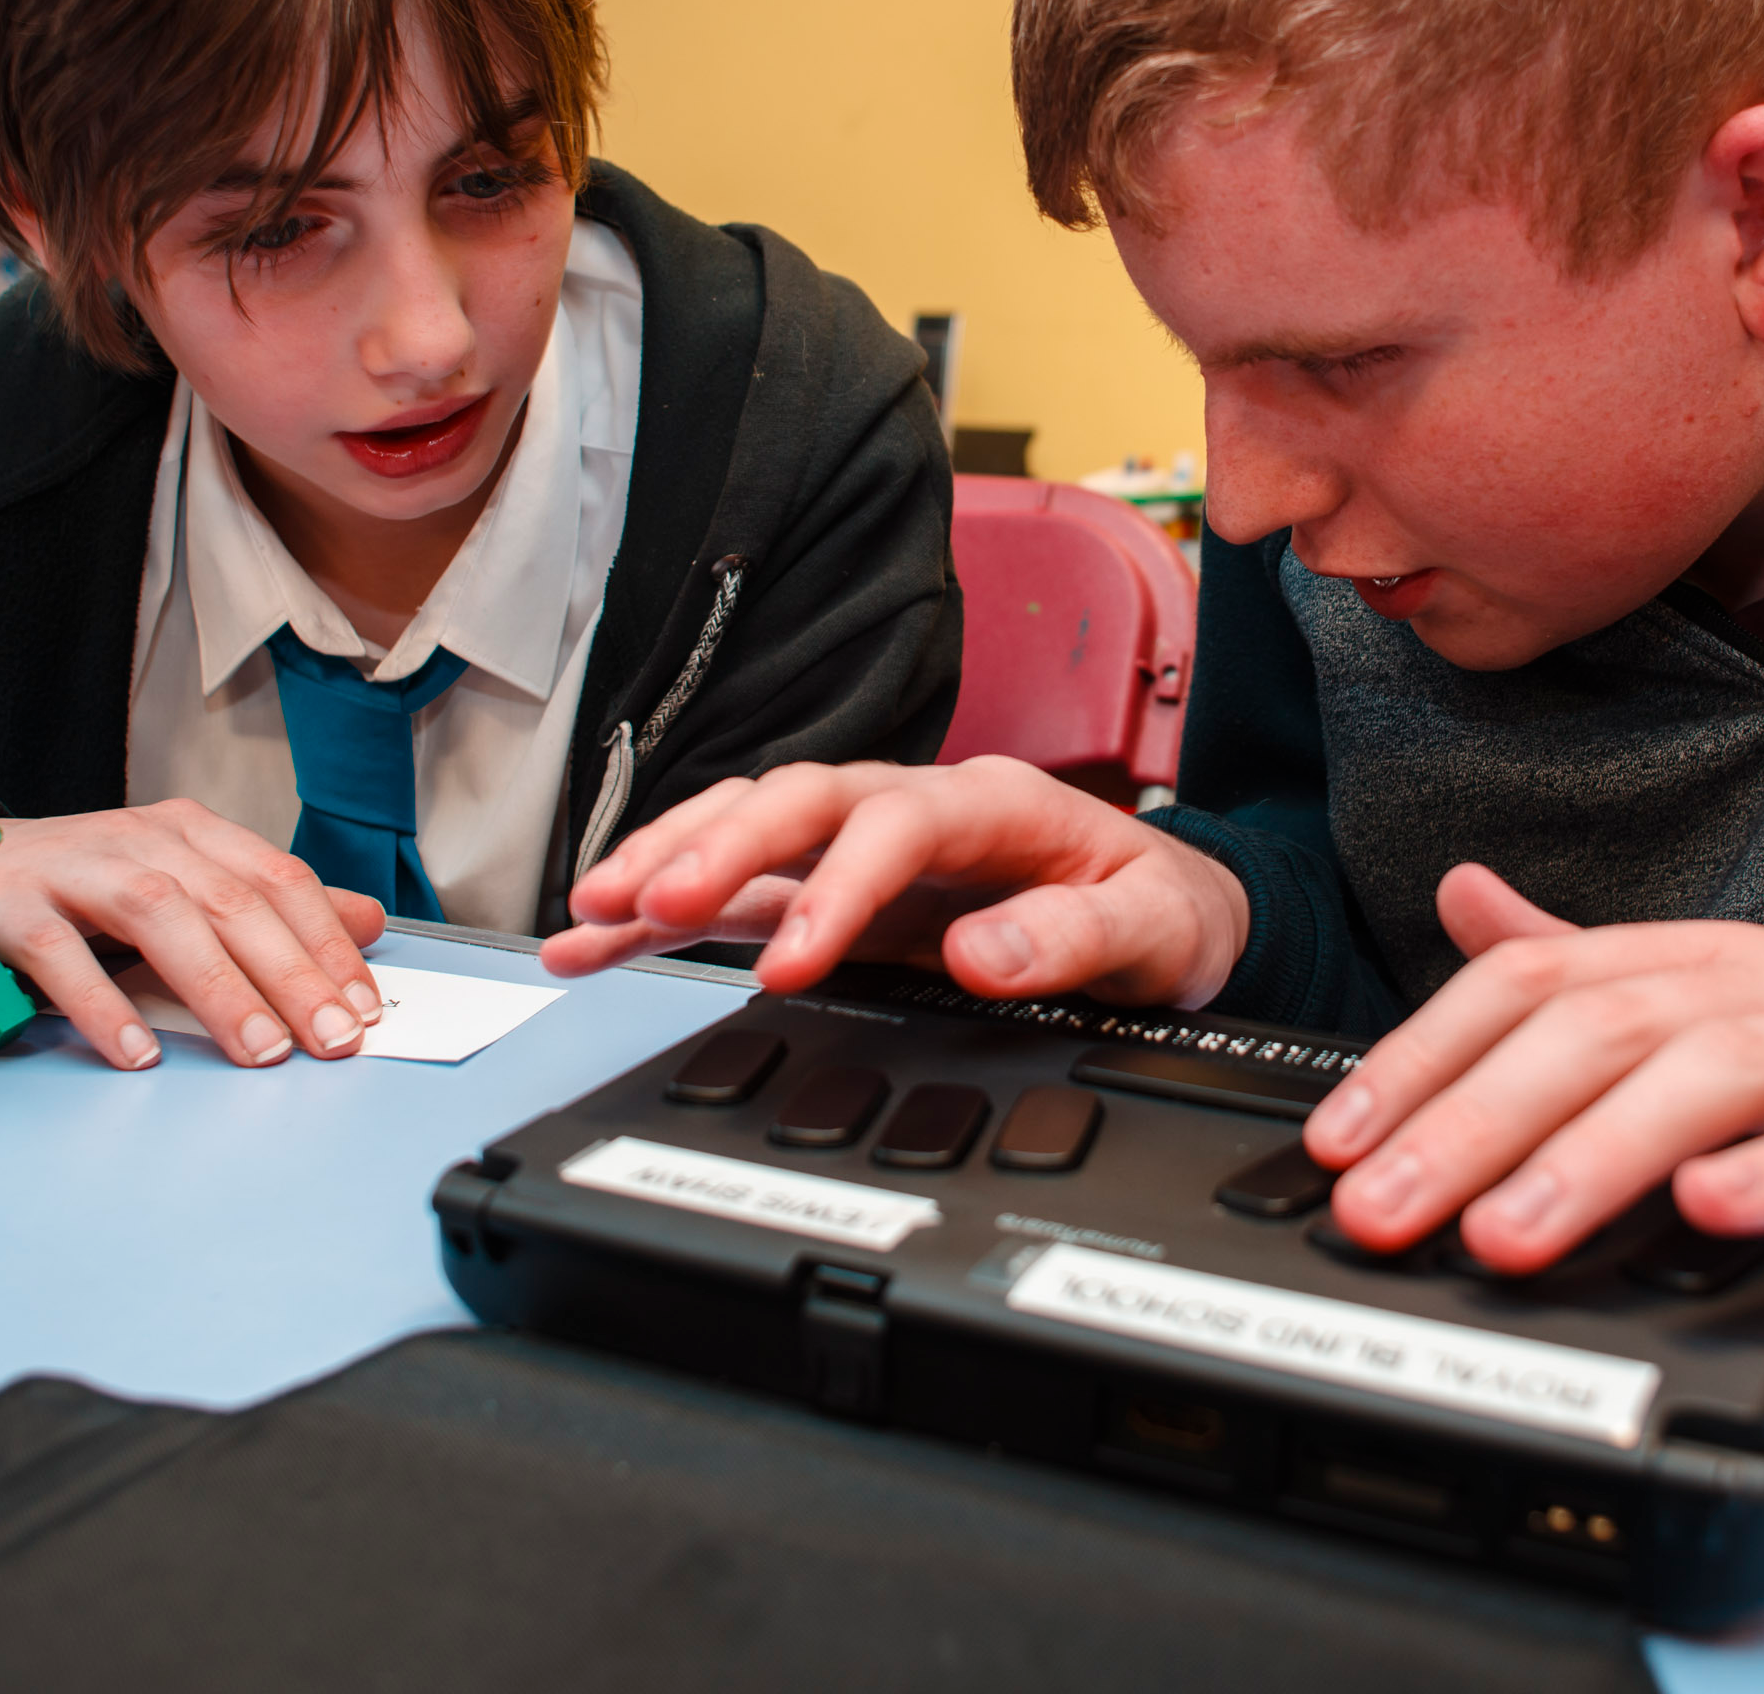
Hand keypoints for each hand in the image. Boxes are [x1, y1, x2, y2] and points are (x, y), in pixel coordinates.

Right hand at [0, 800, 389, 1070]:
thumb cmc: (75, 887)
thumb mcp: (180, 888)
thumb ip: (269, 909)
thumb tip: (367, 924)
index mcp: (189, 834)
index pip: (278, 881)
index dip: (327, 944)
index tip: (363, 1008)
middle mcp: (139, 840)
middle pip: (232, 901)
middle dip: (292, 974)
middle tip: (332, 1039)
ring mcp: (72, 867)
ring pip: (159, 917)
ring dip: (218, 987)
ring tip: (258, 1050)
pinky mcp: (8, 905)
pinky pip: (59, 953)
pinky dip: (100, 1004)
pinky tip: (136, 1051)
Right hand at [546, 756, 1252, 1007]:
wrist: (1174, 912)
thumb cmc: (1164, 910)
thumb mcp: (1156, 929)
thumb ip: (1076, 938)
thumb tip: (981, 954)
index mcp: (997, 803)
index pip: (896, 824)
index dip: (834, 887)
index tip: (790, 963)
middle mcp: (918, 806)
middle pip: (799, 800)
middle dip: (717, 848)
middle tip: (648, 904)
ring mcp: (871, 844)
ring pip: (751, 826)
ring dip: (669, 864)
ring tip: (590, 915)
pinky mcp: (841, 889)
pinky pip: (742, 887)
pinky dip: (667, 910)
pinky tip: (597, 937)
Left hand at [1304, 864, 1763, 1269]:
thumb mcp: (1711, 983)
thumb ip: (1582, 954)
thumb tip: (1459, 900)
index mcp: (1688, 963)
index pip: (1530, 986)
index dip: (1423, 1055)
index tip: (1335, 1139)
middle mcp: (1756, 991)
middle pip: (1597, 1035)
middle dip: (1472, 1122)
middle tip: (1381, 1208)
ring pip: (1711, 1082)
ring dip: (1597, 1156)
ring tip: (1505, 1232)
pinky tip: (1716, 1208)